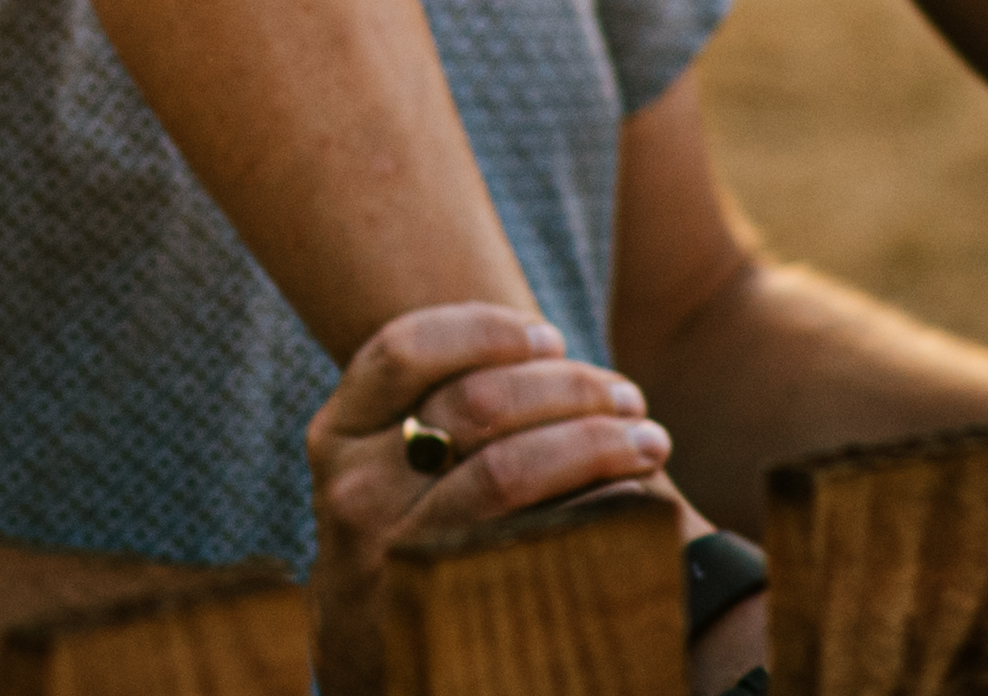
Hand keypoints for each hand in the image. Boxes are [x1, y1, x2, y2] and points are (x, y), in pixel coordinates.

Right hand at [303, 305, 671, 695]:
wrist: (370, 657)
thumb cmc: (405, 535)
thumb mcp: (384, 467)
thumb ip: (436, 410)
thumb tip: (551, 348)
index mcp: (339, 433)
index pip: (406, 349)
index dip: (488, 330)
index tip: (552, 336)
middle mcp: (356, 487)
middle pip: (474, 403)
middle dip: (568, 387)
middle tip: (627, 396)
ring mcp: (394, 550)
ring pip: (507, 468)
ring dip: (595, 441)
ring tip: (648, 440)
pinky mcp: (444, 601)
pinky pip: (535, 538)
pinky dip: (597, 507)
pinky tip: (635, 499)